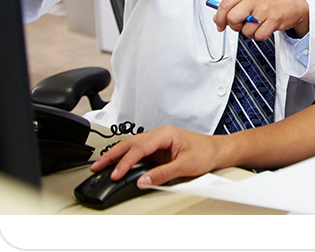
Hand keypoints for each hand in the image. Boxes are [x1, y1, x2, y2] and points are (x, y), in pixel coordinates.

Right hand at [90, 125, 221, 187]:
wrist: (217, 150)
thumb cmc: (205, 152)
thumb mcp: (185, 165)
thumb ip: (163, 173)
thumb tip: (144, 181)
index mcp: (165, 134)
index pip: (139, 147)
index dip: (126, 162)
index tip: (116, 173)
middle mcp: (159, 134)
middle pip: (131, 143)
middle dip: (112, 155)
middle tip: (97, 166)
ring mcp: (158, 141)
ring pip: (132, 146)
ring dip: (117, 156)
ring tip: (102, 166)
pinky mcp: (158, 149)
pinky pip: (138, 152)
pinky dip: (126, 158)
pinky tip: (118, 165)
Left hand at [213, 0, 308, 39]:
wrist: (295, 4)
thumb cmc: (272, 1)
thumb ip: (235, 5)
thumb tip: (218, 18)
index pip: (225, 4)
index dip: (219, 17)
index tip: (220, 25)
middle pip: (232, 18)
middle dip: (234, 26)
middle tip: (240, 25)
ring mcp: (265, 9)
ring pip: (245, 30)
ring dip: (249, 32)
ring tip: (258, 25)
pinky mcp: (274, 20)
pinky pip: (258, 36)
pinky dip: (260, 36)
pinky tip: (265, 28)